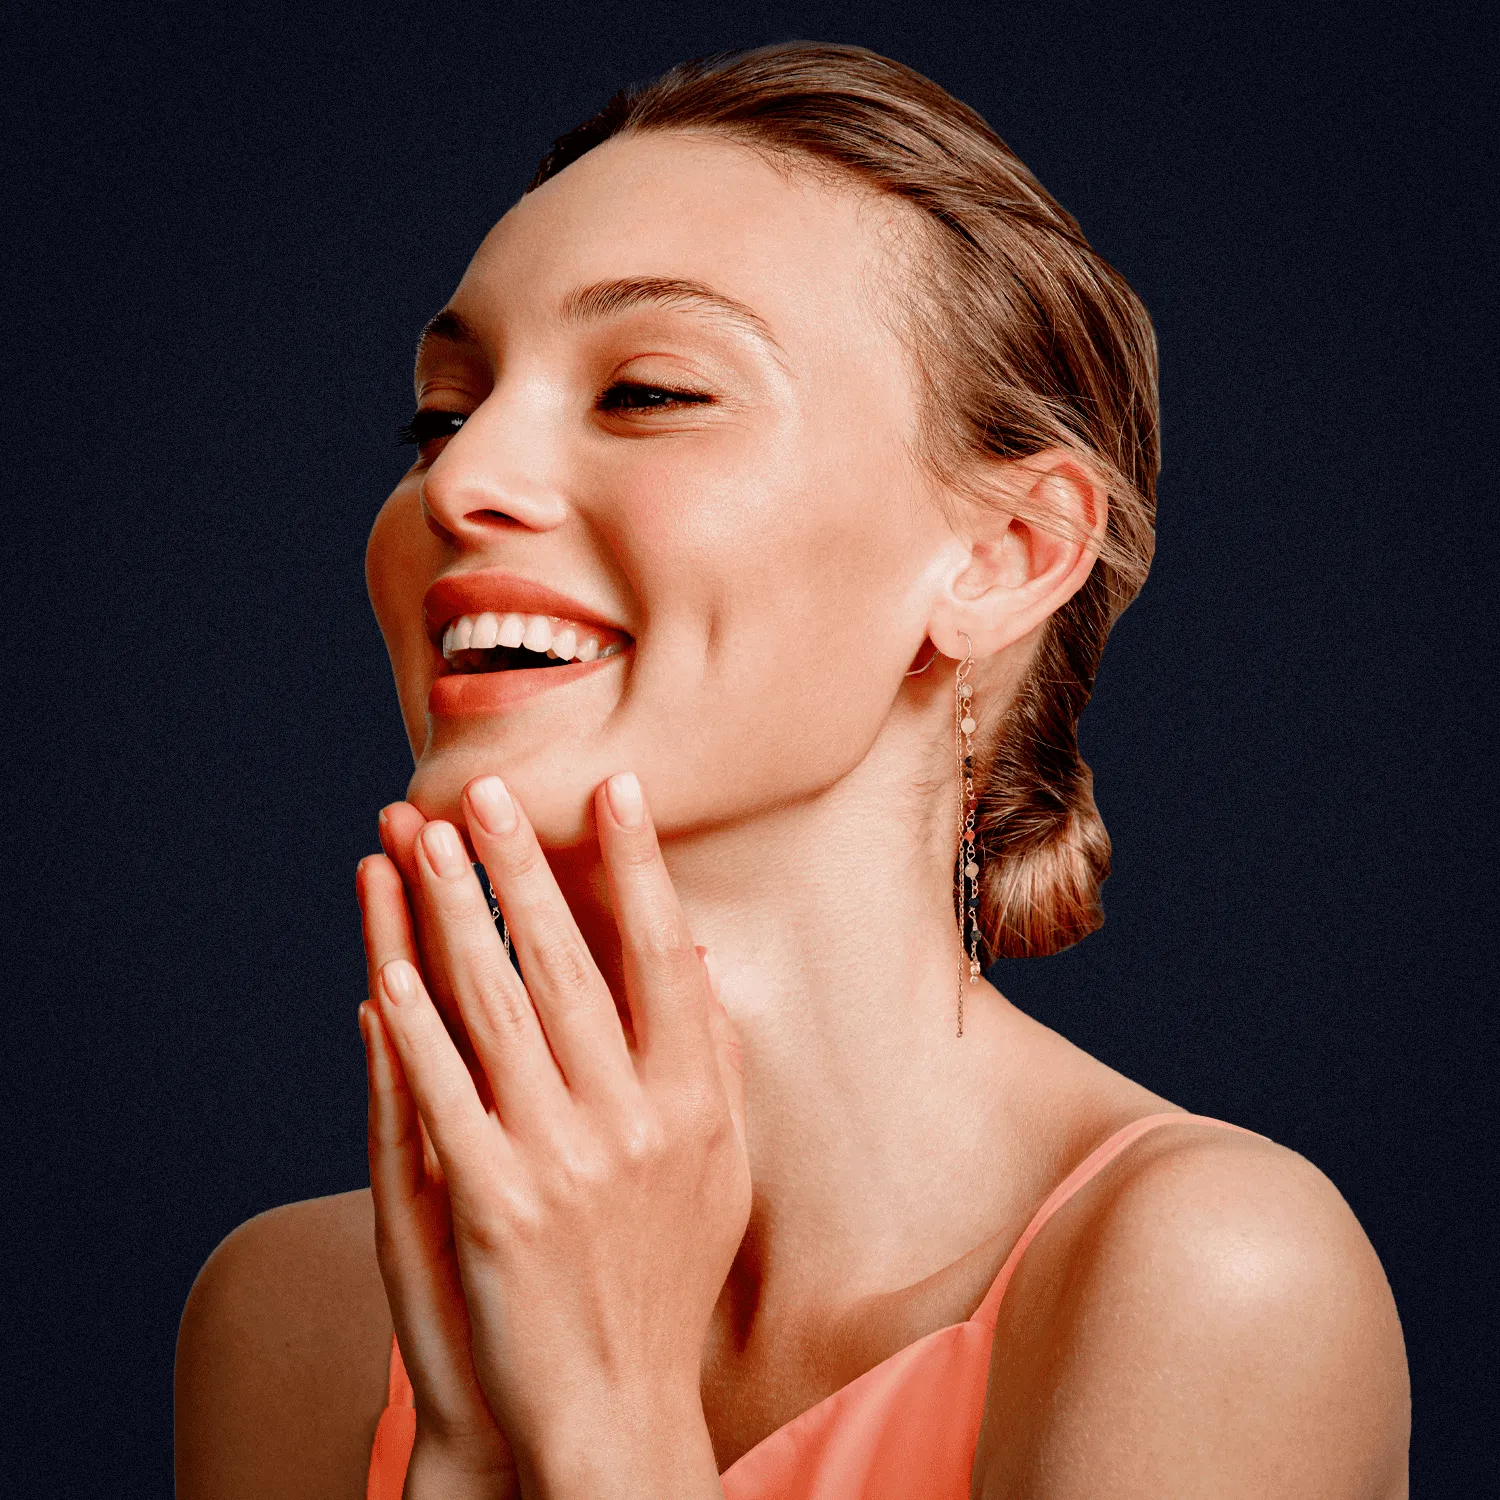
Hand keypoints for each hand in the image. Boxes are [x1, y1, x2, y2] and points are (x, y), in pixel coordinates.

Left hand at [363, 771, 748, 1495]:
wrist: (616, 1410)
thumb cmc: (667, 1280)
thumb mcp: (722, 1171)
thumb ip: (717, 1063)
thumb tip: (698, 960)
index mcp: (695, 1103)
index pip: (665, 957)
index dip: (637, 868)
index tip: (613, 790)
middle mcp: (635, 1121)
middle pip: (569, 964)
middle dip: (522, 867)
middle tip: (485, 791)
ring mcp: (562, 1161)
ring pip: (499, 1008)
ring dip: (457, 917)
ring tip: (425, 843)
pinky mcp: (492, 1204)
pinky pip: (444, 1094)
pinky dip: (413, 1025)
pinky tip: (386, 964)